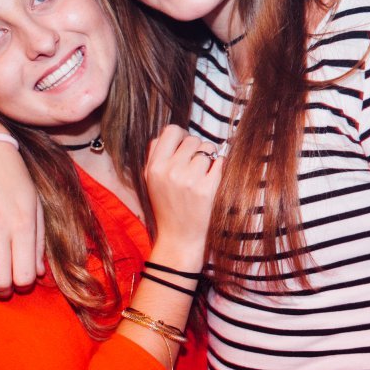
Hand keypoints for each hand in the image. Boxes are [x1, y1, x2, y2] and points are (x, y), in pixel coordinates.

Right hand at [144, 125, 223, 256]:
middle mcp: (170, 170)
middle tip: (196, 163)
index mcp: (154, 167)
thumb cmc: (166, 207)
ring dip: (209, 157)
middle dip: (197, 148)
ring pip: (207, 149)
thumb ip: (155, 155)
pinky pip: (219, 162)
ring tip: (203, 172)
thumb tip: (170, 134)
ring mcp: (189, 179)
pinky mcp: (206, 189)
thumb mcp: (150, 181)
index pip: (171, 131)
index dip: (182, 135)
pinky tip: (212, 178)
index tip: (185, 145)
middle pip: (192, 139)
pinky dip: (219, 166)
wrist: (179, 237)